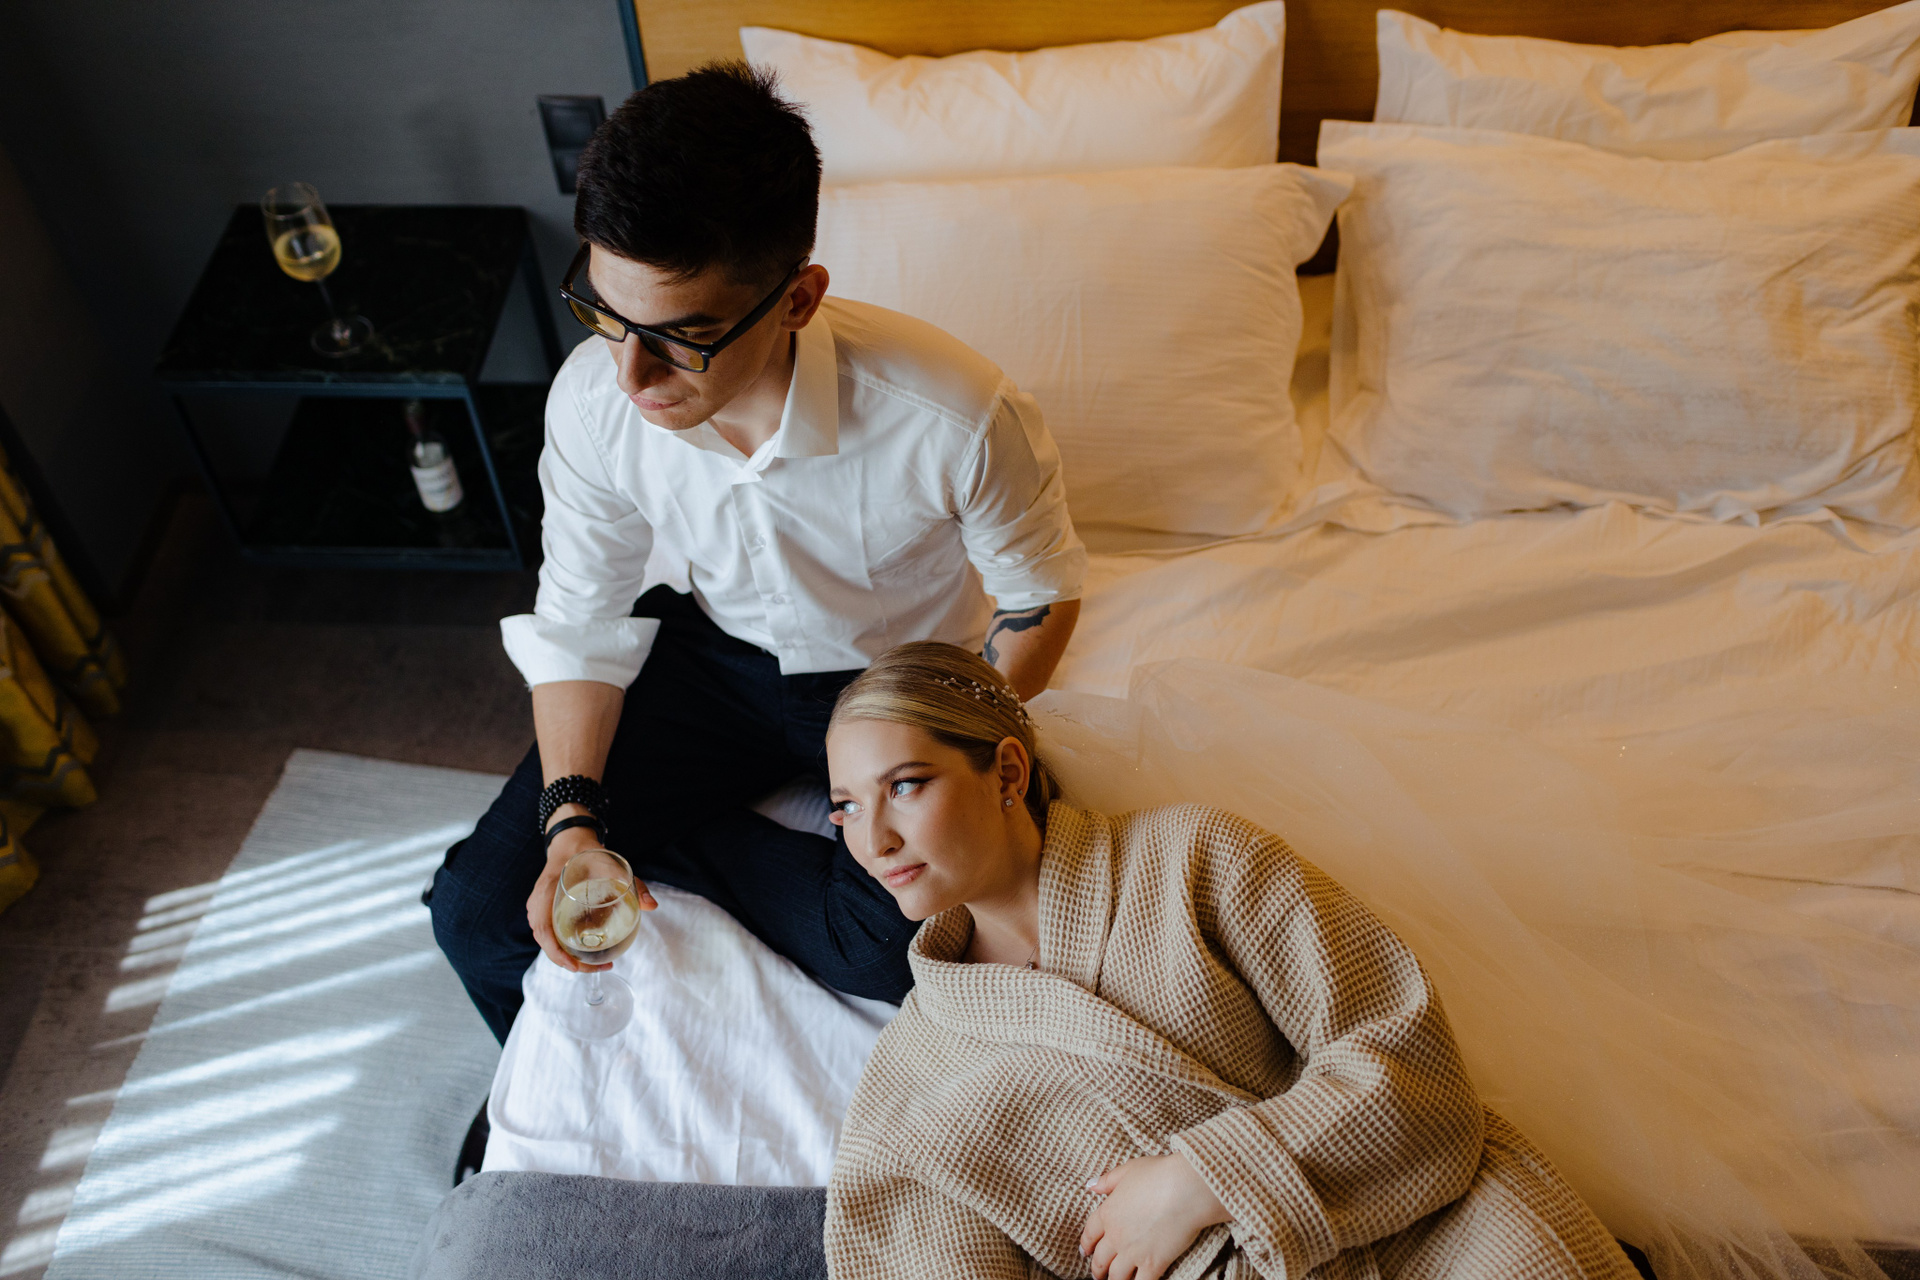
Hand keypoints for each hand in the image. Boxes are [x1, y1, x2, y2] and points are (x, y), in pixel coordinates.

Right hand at [526, 817, 655, 972]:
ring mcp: (538, 907)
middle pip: (545, 941)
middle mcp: (537, 903)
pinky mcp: (543, 911)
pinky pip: (549, 933)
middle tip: (594, 969)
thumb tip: (652, 906)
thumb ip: (633, 883)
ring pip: (546, 940)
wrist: (572, 843)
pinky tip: (582, 953)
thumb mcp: (612, 865)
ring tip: (592, 964)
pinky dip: (562, 947)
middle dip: (566, 961)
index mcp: (547, 891)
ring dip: (565, 956)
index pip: (543, 929)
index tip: (574, 966)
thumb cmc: (589, 854)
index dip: (556, 952)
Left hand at [1079, 1154, 1229, 1279]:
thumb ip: (1109, 1180)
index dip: (1086, 1245)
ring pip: (1116, 1275)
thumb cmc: (1160, 1174)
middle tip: (1097, 1274)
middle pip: (1100, 1259)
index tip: (1085, 1252)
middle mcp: (1116, 1235)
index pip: (1090, 1233)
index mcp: (1108, 1212)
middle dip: (1097, 1269)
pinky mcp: (1153, 1263)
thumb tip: (1091, 1186)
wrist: (1185, 1189)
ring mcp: (1133, 1252)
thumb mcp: (1130, 1170)